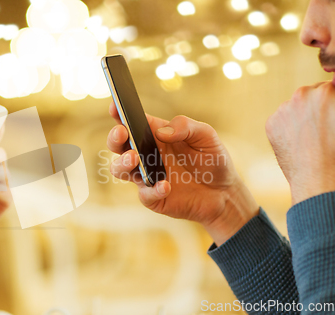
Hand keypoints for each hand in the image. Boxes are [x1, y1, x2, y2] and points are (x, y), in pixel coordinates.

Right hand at [107, 103, 258, 244]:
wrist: (224, 193)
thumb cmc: (213, 160)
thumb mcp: (206, 135)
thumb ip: (185, 127)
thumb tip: (161, 131)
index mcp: (154, 135)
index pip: (131, 121)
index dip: (118, 112)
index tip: (115, 105)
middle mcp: (145, 154)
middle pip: (118, 145)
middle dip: (114, 138)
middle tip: (122, 133)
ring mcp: (146, 176)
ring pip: (119, 169)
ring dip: (122, 163)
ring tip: (134, 158)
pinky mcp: (153, 197)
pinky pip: (144, 194)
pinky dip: (152, 190)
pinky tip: (166, 186)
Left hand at [266, 81, 334, 204]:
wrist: (318, 176)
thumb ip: (334, 102)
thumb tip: (333, 86)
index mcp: (325, 91)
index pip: (329, 87)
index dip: (331, 102)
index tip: (330, 114)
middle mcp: (302, 95)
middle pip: (309, 94)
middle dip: (314, 106)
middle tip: (321, 127)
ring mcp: (283, 109)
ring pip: (292, 107)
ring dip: (299, 116)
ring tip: (310, 137)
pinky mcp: (271, 123)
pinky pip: (280, 120)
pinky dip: (286, 128)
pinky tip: (297, 143)